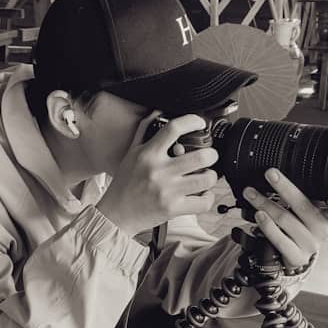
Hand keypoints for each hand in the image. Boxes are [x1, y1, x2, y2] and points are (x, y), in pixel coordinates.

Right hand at [97, 112, 218, 236]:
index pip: (173, 128)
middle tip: (209, 156)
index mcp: (148, 154)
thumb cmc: (124, 184)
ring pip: (206, 179)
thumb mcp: (131, 153)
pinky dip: (208, 197)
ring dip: (211, 176)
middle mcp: (159, 171)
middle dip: (211, 154)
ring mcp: (167, 191)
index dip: (192, 121)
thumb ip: (144, 131)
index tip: (200, 123)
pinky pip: (202, 202)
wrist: (116, 214)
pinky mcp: (173, 209)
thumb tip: (158, 112)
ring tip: (207, 175)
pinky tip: (203, 194)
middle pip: (200, 157)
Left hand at [242, 168, 327, 269]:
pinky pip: (279, 239)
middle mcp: (323, 231)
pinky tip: (259, 215)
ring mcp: (310, 245)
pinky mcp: (296, 257)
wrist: (295, 253)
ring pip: (286, 220)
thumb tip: (281, 173)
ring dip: (265, 203)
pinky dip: (267, 226)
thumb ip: (306, 195)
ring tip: (251, 192)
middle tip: (271, 173)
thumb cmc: (302, 225)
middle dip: (285, 188)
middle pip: (305, 207)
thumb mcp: (309, 210)